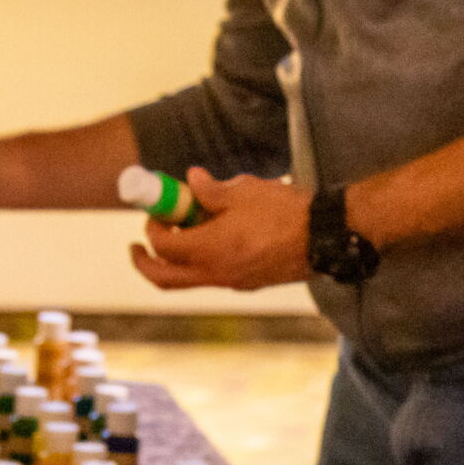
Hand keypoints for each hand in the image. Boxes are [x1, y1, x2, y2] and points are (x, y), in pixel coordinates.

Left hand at [131, 169, 311, 290]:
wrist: (326, 236)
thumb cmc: (286, 210)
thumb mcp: (243, 190)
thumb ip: (211, 189)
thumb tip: (192, 181)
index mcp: (210, 250)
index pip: (164, 246)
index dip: (153, 228)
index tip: (157, 212)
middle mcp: (217, 274)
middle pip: (165, 280)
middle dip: (144, 264)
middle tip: (137, 247)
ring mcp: (233, 283)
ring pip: (189, 281)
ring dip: (175, 261)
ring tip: (181, 234)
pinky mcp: (248, 283)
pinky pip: (212, 277)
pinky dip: (200, 262)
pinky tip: (213, 237)